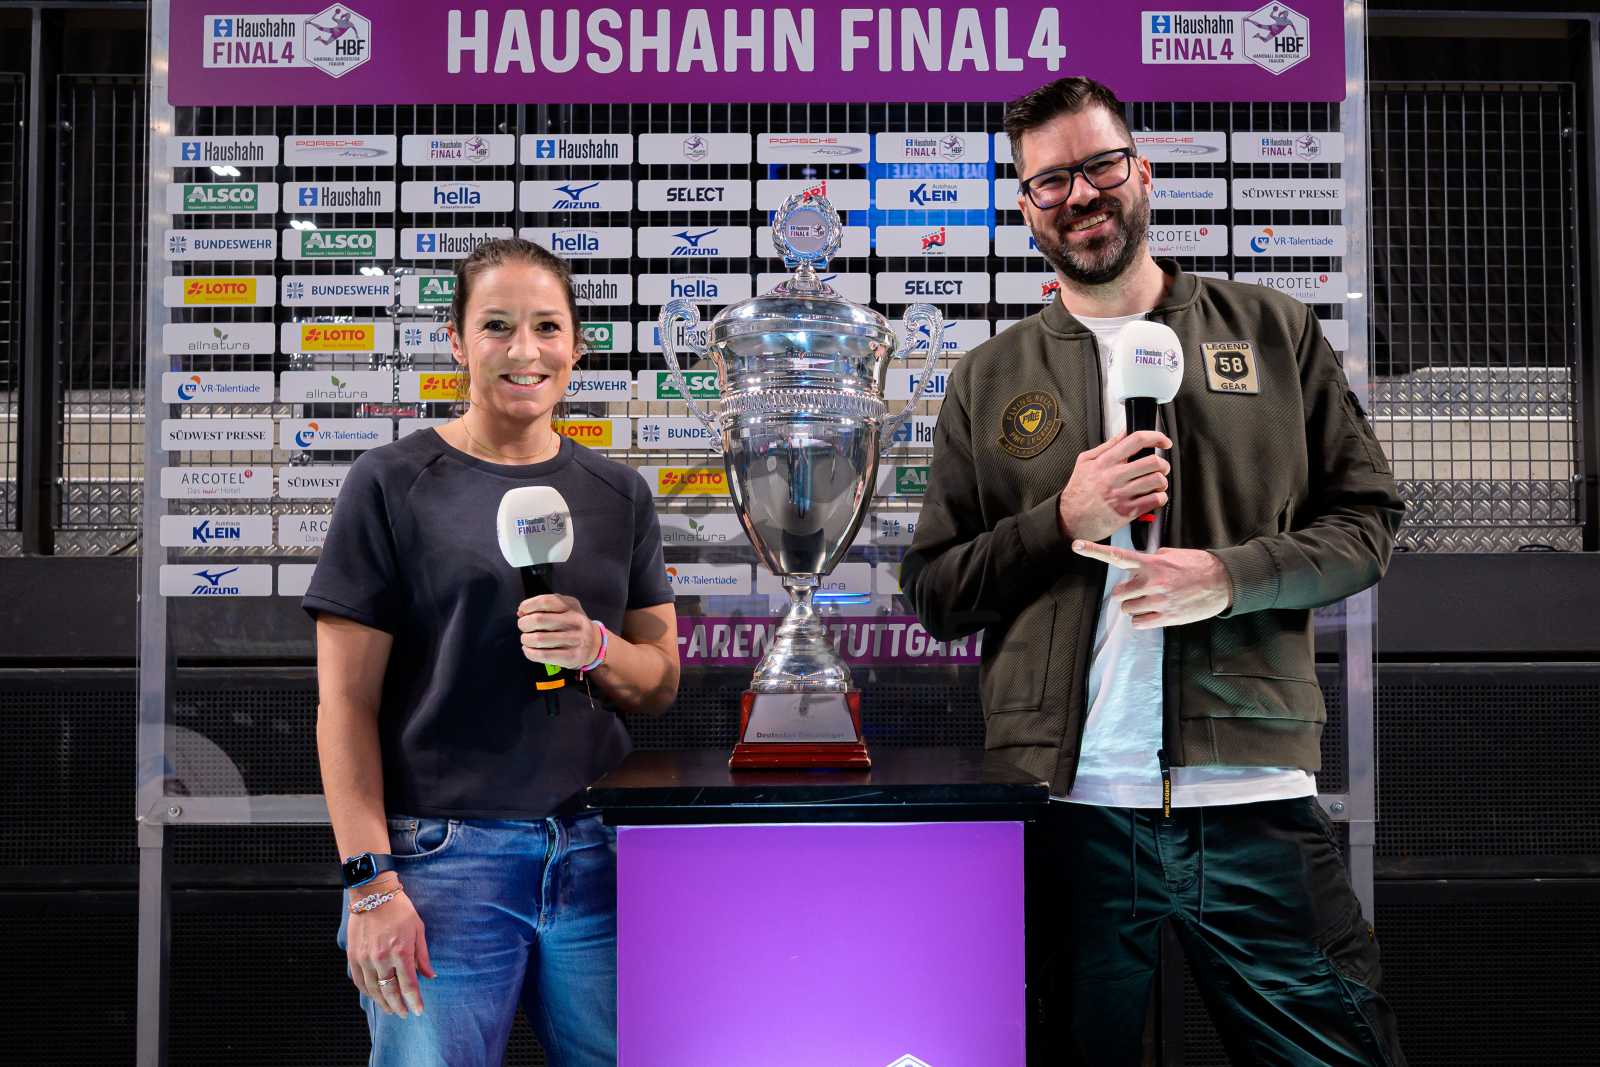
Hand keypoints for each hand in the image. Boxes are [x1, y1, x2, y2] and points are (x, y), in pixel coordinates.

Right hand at [347, 880, 433, 1016]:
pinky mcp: (353, 956)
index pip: (409, 985)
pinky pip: (359, 981)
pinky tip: (374, 995)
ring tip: (390, 1009)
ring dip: (383, 1003)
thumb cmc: (399, 909)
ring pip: (374, 990)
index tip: (419, 1011)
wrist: (372, 894)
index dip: (415, 1001)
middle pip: (390, 992)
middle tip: (405, 1014)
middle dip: (399, 1006)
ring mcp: (365, 958)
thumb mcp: (418, 929)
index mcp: (401, 951)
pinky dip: (367, 991)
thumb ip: (423, 955)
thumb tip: (430, 976)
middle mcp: (382, 958)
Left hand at [516, 593, 599, 668]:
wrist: (595, 644)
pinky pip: (544, 655)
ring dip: (526, 639)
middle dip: (524, 623)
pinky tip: (529, 649)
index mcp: (571, 606)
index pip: (545, 602)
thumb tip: (521, 612)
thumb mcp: (564, 608)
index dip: (528, 605)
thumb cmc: (572, 624)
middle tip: (524, 626)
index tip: (523, 611)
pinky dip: (530, 653)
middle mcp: (575, 621)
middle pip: (539, 620)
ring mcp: (575, 639)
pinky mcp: (572, 656)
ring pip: (539, 639)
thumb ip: (543, 607)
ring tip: (526, 639)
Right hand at [1057, 431, 1171, 543]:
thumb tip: (1124, 432)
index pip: (1136, 441)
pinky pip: (1154, 500)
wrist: (1069, 518)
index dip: (1155, 437)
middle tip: (1161, 467)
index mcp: (1105, 462)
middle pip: (1152, 462)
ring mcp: (1121, 495)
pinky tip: (1153, 497)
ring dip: (1162, 481)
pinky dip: (1160, 497)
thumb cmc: (1078, 491)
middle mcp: (1114, 477)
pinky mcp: (1127, 512)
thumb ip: (1107, 446)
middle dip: (1163, 463)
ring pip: (1157, 481)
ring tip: (1157, 483)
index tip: (1163, 441)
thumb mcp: (1085, 461)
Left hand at [1071, 540, 1231, 628]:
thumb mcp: (1173, 555)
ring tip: (1151, 601)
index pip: (1117, 555)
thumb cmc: (1197, 565)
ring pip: (1128, 609)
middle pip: (1119, 594)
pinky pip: (1140, 623)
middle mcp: (1152, 582)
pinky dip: (1142, 620)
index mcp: (1151, 563)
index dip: (1094, 551)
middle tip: (1142, 590)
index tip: (1076, 545)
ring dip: (1135, 607)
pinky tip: (1153, 612)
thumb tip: (1139, 564)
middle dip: (1126, 593)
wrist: (1223, 582)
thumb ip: (1152, 559)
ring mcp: (1159, 601)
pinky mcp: (1167, 617)